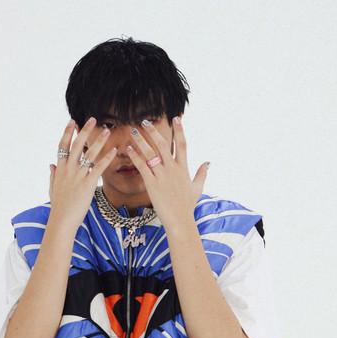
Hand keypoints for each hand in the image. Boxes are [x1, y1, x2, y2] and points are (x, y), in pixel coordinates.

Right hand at [48, 117, 116, 229]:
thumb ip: (53, 175)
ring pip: (89, 153)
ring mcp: (78, 176)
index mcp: (60, 169)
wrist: (62, 220)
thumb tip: (50, 165)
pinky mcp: (88, 184)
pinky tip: (114, 150)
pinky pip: (99, 168)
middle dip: (85, 131)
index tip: (72, 121)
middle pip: (77, 145)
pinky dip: (107, 158)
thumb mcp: (53, 189)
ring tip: (107, 130)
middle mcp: (68, 169)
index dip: (68, 132)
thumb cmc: (59, 207)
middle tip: (93, 119)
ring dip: (99, 141)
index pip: (63, 146)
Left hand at [125, 116, 209, 230]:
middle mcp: (173, 169)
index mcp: (183, 168)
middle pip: (163, 144)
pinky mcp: (152, 184)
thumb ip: (202, 173)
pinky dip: (135, 156)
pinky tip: (128, 149)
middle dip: (153, 131)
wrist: (180, 220)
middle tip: (145, 122)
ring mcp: (162, 176)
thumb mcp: (197, 188)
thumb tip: (208, 162)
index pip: (182, 144)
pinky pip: (142, 166)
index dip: (179, 130)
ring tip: (133, 131)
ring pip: (150, 153)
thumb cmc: (187, 205)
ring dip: (141, 141)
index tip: (176, 118)